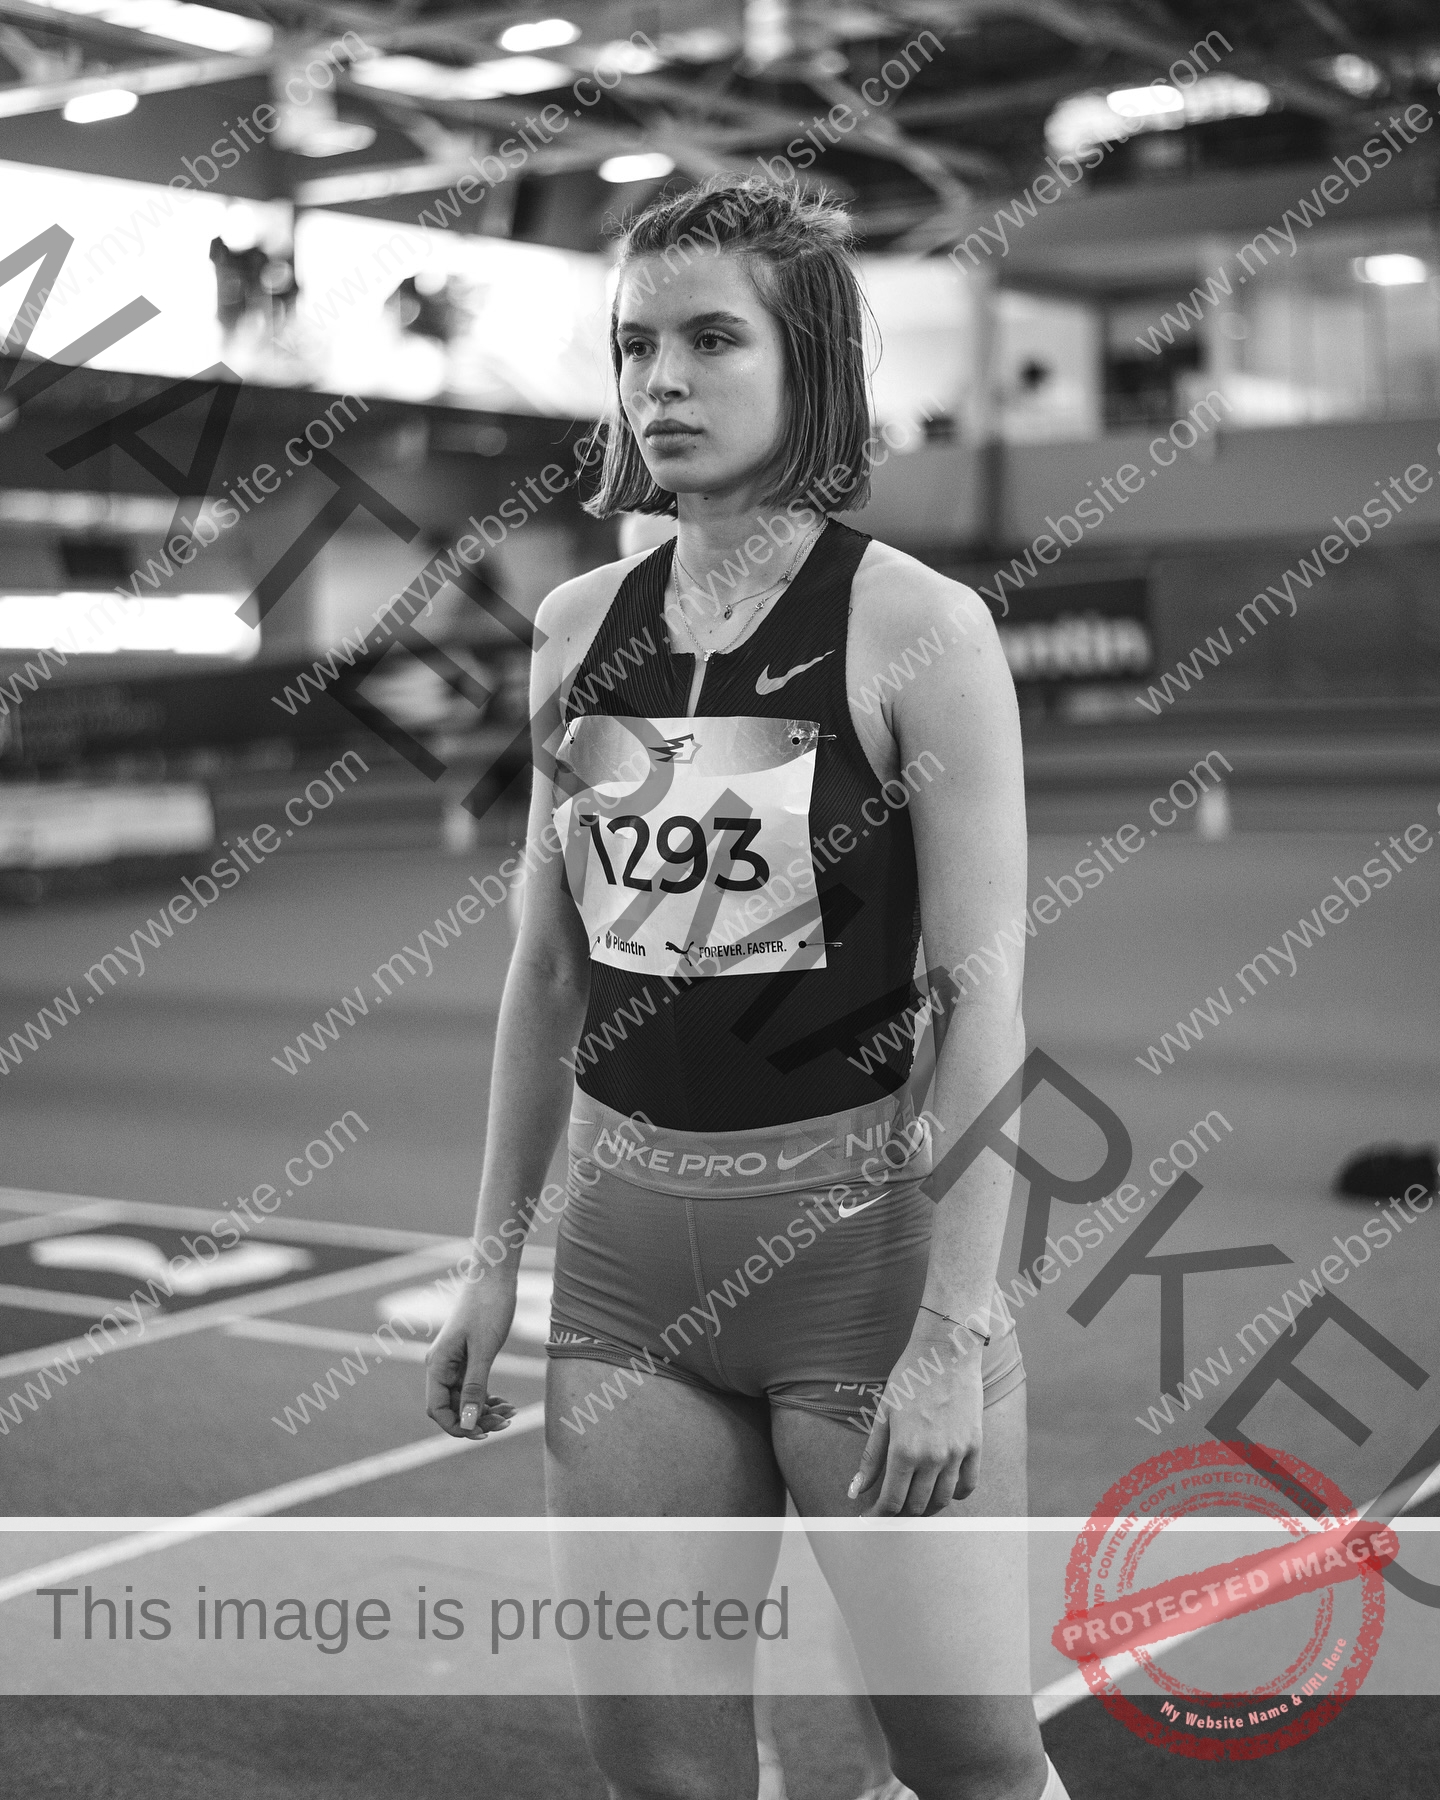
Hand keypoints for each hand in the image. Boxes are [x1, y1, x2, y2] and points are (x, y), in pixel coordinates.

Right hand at [425, 1277, 519, 1439]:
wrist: (494, 1275)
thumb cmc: (488, 1307)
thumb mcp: (484, 1350)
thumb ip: (474, 1387)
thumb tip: (466, 1424)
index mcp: (437, 1364)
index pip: (437, 1410)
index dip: (457, 1427)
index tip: (483, 1434)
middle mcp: (440, 1365)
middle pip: (452, 1406)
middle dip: (476, 1419)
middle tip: (507, 1422)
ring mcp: (453, 1361)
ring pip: (463, 1399)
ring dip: (484, 1410)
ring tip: (511, 1413)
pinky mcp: (466, 1356)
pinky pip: (472, 1386)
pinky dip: (487, 1397)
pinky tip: (506, 1402)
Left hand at [847, 1323, 983, 1515]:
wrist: (946, 1352)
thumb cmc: (909, 1379)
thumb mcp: (883, 1415)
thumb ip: (870, 1457)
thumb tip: (855, 1491)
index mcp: (904, 1450)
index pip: (891, 1500)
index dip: (879, 1514)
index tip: (871, 1517)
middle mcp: (932, 1457)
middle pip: (917, 1505)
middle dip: (901, 1512)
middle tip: (892, 1507)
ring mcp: (956, 1453)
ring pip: (942, 1500)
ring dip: (927, 1507)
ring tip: (915, 1500)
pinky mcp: (975, 1446)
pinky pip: (968, 1485)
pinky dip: (955, 1494)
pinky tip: (943, 1488)